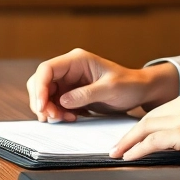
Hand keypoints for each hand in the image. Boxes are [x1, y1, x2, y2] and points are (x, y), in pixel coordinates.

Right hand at [26, 49, 179, 121]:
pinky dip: (58, 113)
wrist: (139, 90)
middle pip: (41, 83)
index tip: (42, 106)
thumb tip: (63, 101)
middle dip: (42, 101)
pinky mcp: (71, 94)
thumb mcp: (110, 88)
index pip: (47, 69)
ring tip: (64, 119)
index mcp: (77, 60)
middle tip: (52, 118)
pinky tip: (71, 118)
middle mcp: (69, 69)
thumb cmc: (129, 84)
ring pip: (46, 95)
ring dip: (50, 109)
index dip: (40, 87)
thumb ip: (86, 94)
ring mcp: (69, 81)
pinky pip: (55, 103)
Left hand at [110, 88, 179, 168]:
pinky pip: (152, 141)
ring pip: (146, 127)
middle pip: (149, 117)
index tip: (133, 135)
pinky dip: (137, 150)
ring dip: (128, 142)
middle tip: (118, 146)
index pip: (161, 111)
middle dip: (130, 133)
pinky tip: (130, 157)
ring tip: (118, 154)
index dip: (144, 125)